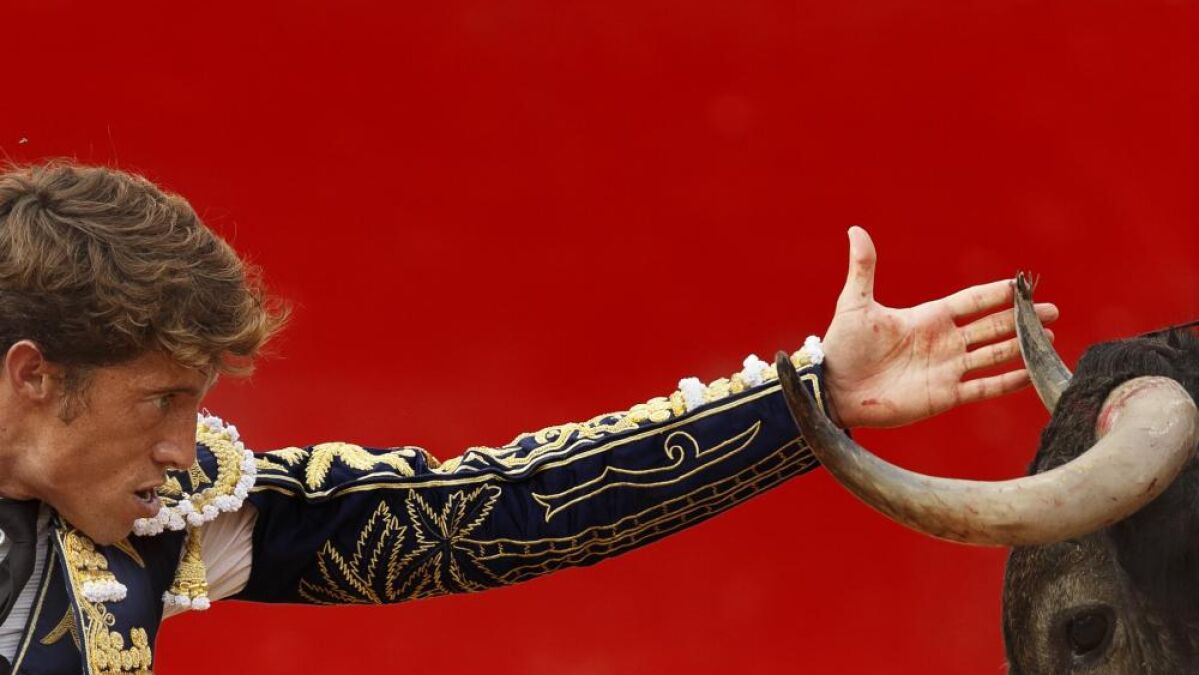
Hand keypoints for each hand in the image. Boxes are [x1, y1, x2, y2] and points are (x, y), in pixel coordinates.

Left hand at [821, 227, 1058, 428]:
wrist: (834, 388)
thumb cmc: (843, 346)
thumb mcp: (855, 304)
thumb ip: (863, 268)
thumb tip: (855, 229)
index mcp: (928, 317)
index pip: (973, 301)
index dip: (998, 294)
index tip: (1024, 284)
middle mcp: (944, 342)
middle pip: (993, 326)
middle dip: (1022, 318)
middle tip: (1052, 310)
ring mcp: (947, 369)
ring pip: (995, 355)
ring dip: (1022, 347)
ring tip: (1049, 338)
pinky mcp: (945, 395)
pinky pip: (984, 387)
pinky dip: (1008, 382)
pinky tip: (1030, 375)